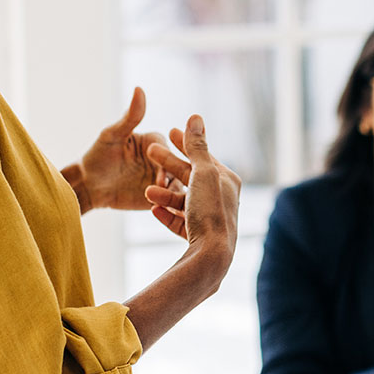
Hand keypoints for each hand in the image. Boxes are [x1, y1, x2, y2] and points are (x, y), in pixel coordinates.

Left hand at [64, 87, 166, 213]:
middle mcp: (161, 160)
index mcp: (154, 142)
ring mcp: (161, 180)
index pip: (166, 149)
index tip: (160, 170)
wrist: (89, 185)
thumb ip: (129, 116)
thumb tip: (139, 88)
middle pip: (174, 167)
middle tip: (162, 186)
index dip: (164, 159)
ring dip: (173, 193)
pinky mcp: (158, 197)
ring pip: (176, 185)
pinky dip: (170, 205)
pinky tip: (166, 210)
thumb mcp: (112, 135)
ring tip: (164, 200)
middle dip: (171, 177)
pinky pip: (169, 201)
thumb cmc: (97, 156)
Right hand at [143, 115, 240, 255]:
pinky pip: (180, 221)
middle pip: (191, 176)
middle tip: (150, 150)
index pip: (203, 156)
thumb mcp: (202, 172)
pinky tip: (153, 210)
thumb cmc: (210, 211)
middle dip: (169, 164)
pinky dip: (166, 214)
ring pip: (183, 200)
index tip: (169, 130)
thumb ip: (196, 146)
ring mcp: (211, 218)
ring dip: (164, 193)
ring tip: (147, 191)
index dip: (186, 142)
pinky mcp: (199, 237)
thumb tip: (195, 117)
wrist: (211, 256)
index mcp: (227, 180)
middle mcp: (222, 198)